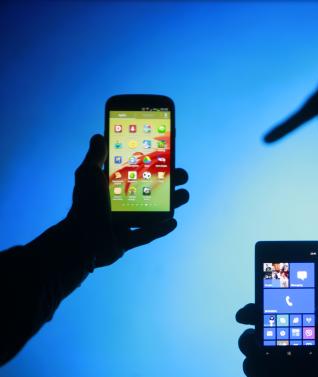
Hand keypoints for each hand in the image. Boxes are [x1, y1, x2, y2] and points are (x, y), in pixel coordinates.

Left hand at [67, 134, 189, 266]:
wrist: (75, 239)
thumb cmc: (82, 205)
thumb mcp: (87, 175)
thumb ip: (94, 157)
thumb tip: (99, 136)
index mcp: (118, 187)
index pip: (141, 172)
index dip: (157, 164)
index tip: (170, 155)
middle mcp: (125, 203)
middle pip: (154, 192)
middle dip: (170, 183)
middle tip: (181, 175)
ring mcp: (128, 223)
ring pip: (155, 213)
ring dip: (172, 204)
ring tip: (183, 196)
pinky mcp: (128, 240)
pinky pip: (148, 235)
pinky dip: (161, 229)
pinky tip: (173, 222)